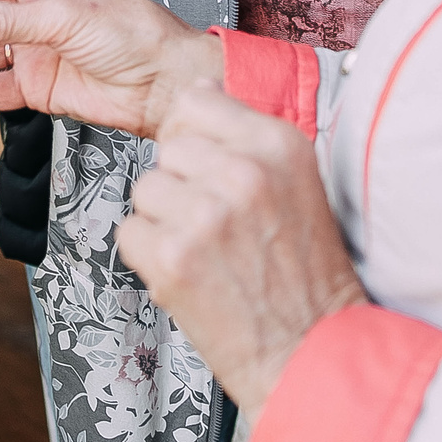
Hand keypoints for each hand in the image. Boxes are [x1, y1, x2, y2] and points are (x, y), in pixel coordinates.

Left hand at [116, 81, 366, 414]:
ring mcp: (204, 214)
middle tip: (215, 223)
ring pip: (145, 189)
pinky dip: (150, 256)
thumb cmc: (307, 275)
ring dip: (164, 220)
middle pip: (167, 149)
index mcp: (277, 145)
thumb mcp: (297, 183)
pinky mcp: (172, 256)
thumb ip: (248, 135)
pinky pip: (130, 231)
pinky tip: (190, 272)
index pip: (195, 101)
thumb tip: (201, 91)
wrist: (311, 350)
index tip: (204, 164)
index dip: (192, 134)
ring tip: (206, 251)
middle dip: (182, 184)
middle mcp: (241, 173)